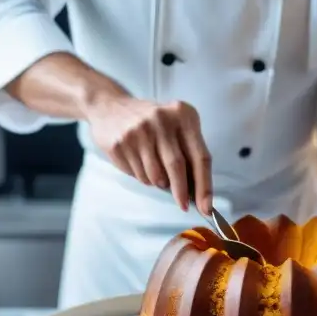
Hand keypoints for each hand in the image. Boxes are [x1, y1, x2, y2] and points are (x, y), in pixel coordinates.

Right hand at [86, 93, 212, 214]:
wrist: (110, 107)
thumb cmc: (152, 124)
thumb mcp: (176, 127)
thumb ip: (188, 154)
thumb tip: (198, 193)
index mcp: (183, 115)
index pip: (200, 157)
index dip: (205, 186)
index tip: (206, 208)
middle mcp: (162, 120)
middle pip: (177, 167)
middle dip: (181, 192)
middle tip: (182, 205)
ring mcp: (139, 130)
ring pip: (155, 175)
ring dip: (157, 182)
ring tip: (153, 169)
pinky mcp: (121, 142)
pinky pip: (137, 174)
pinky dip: (141, 176)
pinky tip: (136, 161)